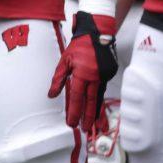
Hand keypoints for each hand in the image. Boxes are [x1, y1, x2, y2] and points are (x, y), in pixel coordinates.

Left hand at [48, 11, 117, 130]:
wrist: (97, 32)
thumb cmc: (80, 45)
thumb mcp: (64, 61)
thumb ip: (58, 79)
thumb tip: (52, 94)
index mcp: (83, 74)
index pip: (77, 98)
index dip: (74, 111)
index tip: (71, 122)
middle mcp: (95, 77)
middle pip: (90, 102)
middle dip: (87, 117)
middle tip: (84, 129)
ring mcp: (105, 76)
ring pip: (99, 98)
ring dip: (95, 112)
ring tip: (94, 124)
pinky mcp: (110, 74)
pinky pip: (103, 89)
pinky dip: (99, 99)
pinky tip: (96, 107)